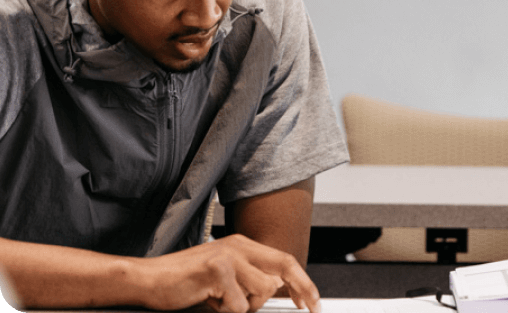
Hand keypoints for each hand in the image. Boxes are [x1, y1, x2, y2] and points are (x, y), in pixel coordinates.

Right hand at [137, 234, 319, 312]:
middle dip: (302, 289)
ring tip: (220, 301)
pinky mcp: (216, 269)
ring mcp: (228, 256)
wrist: (150, 279)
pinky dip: (225, 310)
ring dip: (244, 305)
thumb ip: (249, 279)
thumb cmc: (186, 282)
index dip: (303, 281)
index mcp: (243, 246)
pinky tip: (208, 300)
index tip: (313, 302)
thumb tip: (278, 288)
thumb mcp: (224, 278)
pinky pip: (237, 303)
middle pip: (283, 267)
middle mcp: (239, 246)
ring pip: (261, 290)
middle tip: (310, 308)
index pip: (283, 260)